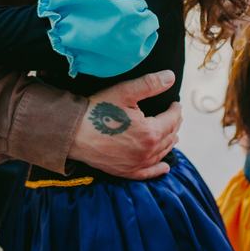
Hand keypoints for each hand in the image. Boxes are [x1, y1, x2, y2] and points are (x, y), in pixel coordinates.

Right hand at [66, 71, 180, 179]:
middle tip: (174, 116)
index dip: (175, 110)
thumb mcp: (125, 91)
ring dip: (169, 143)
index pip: (171, 120)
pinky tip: (164, 168)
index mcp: (150, 132)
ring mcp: (136, 164)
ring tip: (173, 135)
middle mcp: (146, 151)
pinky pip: (147, 173)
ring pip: (161, 153)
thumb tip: (171, 77)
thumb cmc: (97, 110)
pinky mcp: (125, 171)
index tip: (175, 103)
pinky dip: (157, 170)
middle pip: (168, 137)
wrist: (73, 132)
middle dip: (174, 125)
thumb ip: (150, 84)